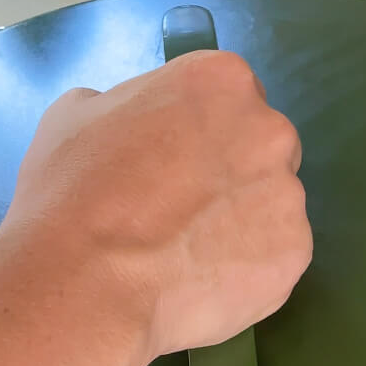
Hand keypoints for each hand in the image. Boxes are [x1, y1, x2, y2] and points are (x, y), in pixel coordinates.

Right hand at [2, 49, 311, 361]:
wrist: (86, 284)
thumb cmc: (71, 192)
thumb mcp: (74, 116)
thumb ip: (125, 105)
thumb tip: (132, 124)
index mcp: (221, 81)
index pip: (227, 99)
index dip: (197, 135)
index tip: (170, 165)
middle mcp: (270, 130)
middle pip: (261, 149)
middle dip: (229, 176)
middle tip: (179, 213)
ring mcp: (289, 196)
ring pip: (270, 208)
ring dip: (240, 226)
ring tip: (184, 258)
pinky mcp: (294, 255)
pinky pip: (272, 259)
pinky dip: (245, 273)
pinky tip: (199, 285)